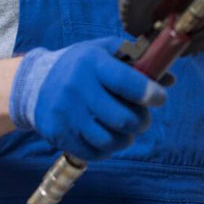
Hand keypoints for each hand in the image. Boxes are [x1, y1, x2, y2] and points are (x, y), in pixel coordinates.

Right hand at [9, 36, 170, 159]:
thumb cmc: (80, 65)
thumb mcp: (105, 51)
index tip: (160, 98)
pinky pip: (92, 152)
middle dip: (141, 121)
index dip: (150, 93)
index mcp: (93, 63)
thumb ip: (138, 61)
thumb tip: (170, 79)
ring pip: (108, 140)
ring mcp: (66, 114)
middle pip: (122, 118)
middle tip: (143, 119)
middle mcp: (77, 88)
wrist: (34, 83)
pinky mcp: (58, 134)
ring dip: (126, 138)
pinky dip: (107, 149)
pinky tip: (109, 138)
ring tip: (127, 131)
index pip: (127, 82)